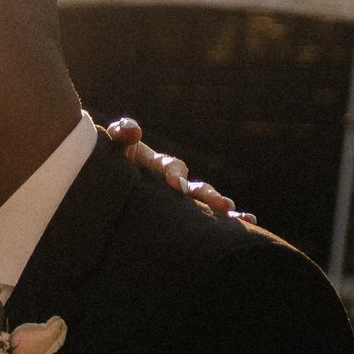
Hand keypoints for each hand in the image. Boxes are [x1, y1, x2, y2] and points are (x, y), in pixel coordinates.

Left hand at [105, 116, 242, 224]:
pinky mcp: (178, 216)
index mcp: (158, 165)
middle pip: (197, 188)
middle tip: (223, 206)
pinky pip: (204, 220)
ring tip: (240, 218)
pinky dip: (226, 221)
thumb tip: (134, 130)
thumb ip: (122, 133)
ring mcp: (178, 200)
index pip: (172, 167)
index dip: (175, 174)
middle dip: (209, 196)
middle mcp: (175, 182)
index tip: (177, 186)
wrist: (105, 181)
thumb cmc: (110, 161)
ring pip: (204, 204)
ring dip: (220, 209)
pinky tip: (249, 223)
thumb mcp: (113, 145)